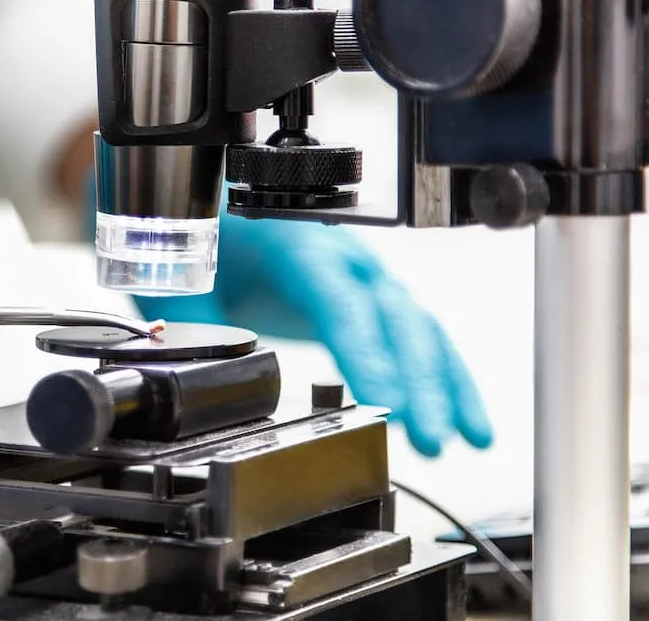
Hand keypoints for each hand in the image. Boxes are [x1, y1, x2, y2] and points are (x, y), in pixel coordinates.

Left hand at [134, 216, 491, 456]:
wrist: (218, 210)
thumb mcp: (182, 283)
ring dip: (447, 384)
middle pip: (394, 318)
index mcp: (296, 246)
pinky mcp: (370, 301)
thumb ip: (192, 327)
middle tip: (431, 438)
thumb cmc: (206, 237)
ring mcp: (364, 278)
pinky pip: (420, 338)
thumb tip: (196, 373)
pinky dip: (446, 377)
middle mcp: (343, 258)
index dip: (368, 353)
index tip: (390, 402)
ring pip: (420, 328)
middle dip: (421, 380)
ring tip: (466, 438)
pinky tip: (465, 419)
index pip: (341, 302)